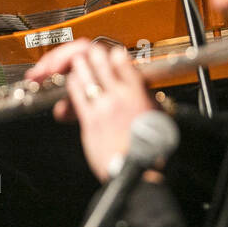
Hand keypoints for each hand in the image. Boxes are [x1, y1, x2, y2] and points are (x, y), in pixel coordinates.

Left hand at [25, 39, 154, 180]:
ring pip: (81, 72)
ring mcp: (103, 106)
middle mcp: (120, 95)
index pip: (121, 59)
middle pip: (97, 59)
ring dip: (75, 68)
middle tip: (83, 58)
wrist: (139, 172)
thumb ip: (144, 98)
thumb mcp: (156, 115)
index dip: (111, 54)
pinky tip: (72, 87)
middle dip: (87, 55)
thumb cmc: (150, 150)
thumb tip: (140, 91)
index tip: (108, 55)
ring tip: (75, 69)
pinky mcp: (90, 119)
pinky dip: (71, 85)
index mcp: (139, 92)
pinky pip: (75, 92)